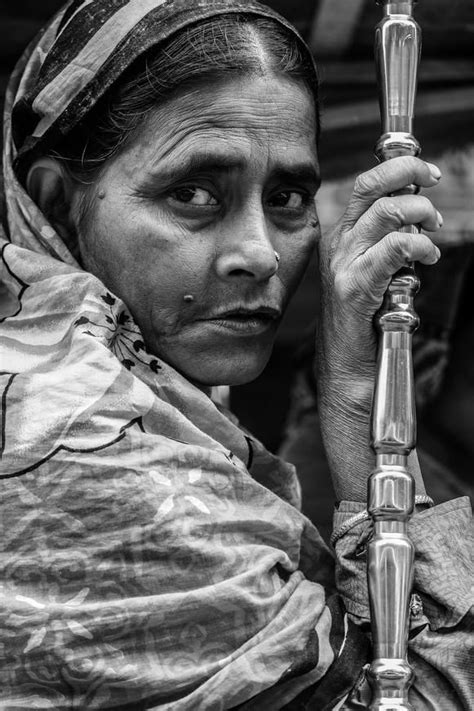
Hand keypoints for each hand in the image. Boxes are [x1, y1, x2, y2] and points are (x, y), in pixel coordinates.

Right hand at [316, 157, 441, 500]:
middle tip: (433, 181)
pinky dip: (417, 247)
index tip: (425, 171)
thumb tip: (415, 217)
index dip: (396, 167)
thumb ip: (388, 244)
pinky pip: (392, 251)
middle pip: (370, 187)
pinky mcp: (354, 288)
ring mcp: (342, 266)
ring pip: (386, 215)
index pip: (364, 185)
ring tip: (434, 233)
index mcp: (341, 238)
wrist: (347, 369)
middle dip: (408, 172)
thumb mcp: (375, 274)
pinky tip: (428, 257)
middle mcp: (338, 245)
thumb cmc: (365, 324)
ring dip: (420, 215)